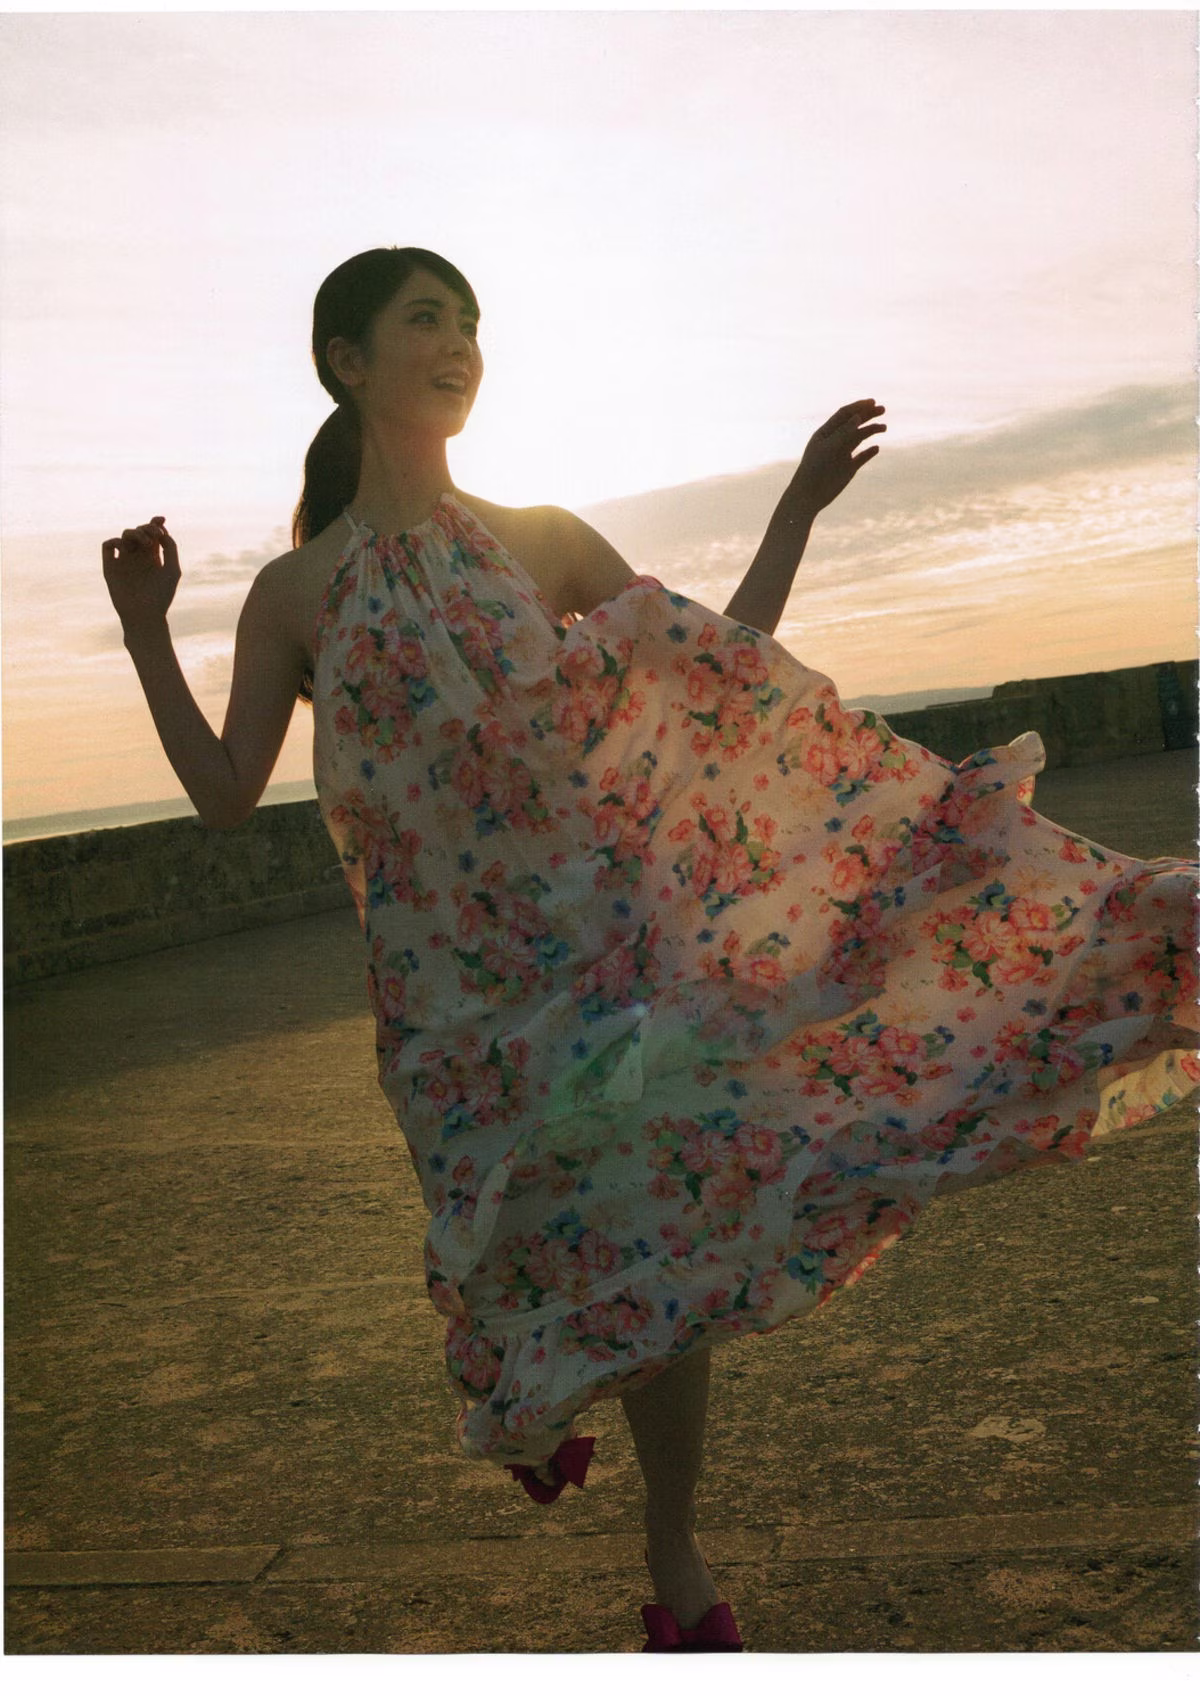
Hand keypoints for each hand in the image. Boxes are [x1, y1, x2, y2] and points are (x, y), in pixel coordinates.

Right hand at [102, 516, 180, 635]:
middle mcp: (138, 557)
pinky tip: (126, 548)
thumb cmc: (161, 596)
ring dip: (135, 533)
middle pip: (139, 531)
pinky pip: (108, 546)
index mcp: (153, 557)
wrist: (144, 616)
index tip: (161, 519)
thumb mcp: (172, 571)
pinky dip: (115, 542)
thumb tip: (163, 532)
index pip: (153, 533)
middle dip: (147, 528)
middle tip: (154, 537)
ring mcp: (124, 561)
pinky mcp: (111, 567)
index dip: (156, 523)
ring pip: (125, 535)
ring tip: (146, 544)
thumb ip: (171, 549)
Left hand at [779, 399, 886, 522]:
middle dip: (868, 415)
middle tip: (883, 409)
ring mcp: (842, 454)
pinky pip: (862, 457)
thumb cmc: (814, 469)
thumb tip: (859, 416)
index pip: (844, 414)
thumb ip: (843, 433)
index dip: (858, 407)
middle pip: (854, 423)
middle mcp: (835, 441)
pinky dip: (869, 452)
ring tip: (884, 428)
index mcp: (826, 433)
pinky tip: (876, 448)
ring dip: (871, 431)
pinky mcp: (848, 469)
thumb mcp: (828, 448)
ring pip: (859, 438)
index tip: (872, 402)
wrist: (809, 495)